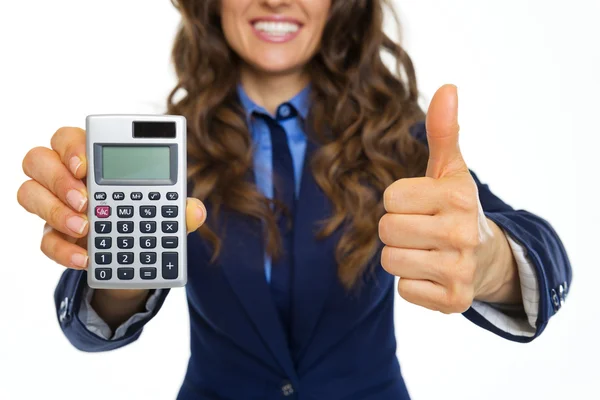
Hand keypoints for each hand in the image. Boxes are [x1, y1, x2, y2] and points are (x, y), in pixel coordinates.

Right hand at [17, 127, 206, 298]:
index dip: (71, 146)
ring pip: (29, 193)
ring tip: (86, 227)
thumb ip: (179, 209)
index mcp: (92, 159)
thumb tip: (196, 211)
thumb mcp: (167, 214)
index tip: (85, 164)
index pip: (68, 138)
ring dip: (55, 210)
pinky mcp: (53, 236)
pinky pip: (43, 240)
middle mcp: (65, 178)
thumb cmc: (145, 218)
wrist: (135, 258)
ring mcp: (55, 206)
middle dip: (58, 178)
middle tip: (85, 199)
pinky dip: (63, 250)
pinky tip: (85, 258)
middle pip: (39, 159)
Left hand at [379, 85, 519, 313]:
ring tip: (427, 250)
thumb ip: (444, 131)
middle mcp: (462, 233)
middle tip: (423, 230)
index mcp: (458, 196)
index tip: (422, 205)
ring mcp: (460, 270)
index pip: (390, 198)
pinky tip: (433, 274)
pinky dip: (413, 283)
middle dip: (398, 228)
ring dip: (403, 256)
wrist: (486, 256)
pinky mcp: (454, 301)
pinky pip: (404, 290)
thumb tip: (447, 87)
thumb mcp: (450, 169)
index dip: (399, 201)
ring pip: (391, 260)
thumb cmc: (455, 207)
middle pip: (386, 230)